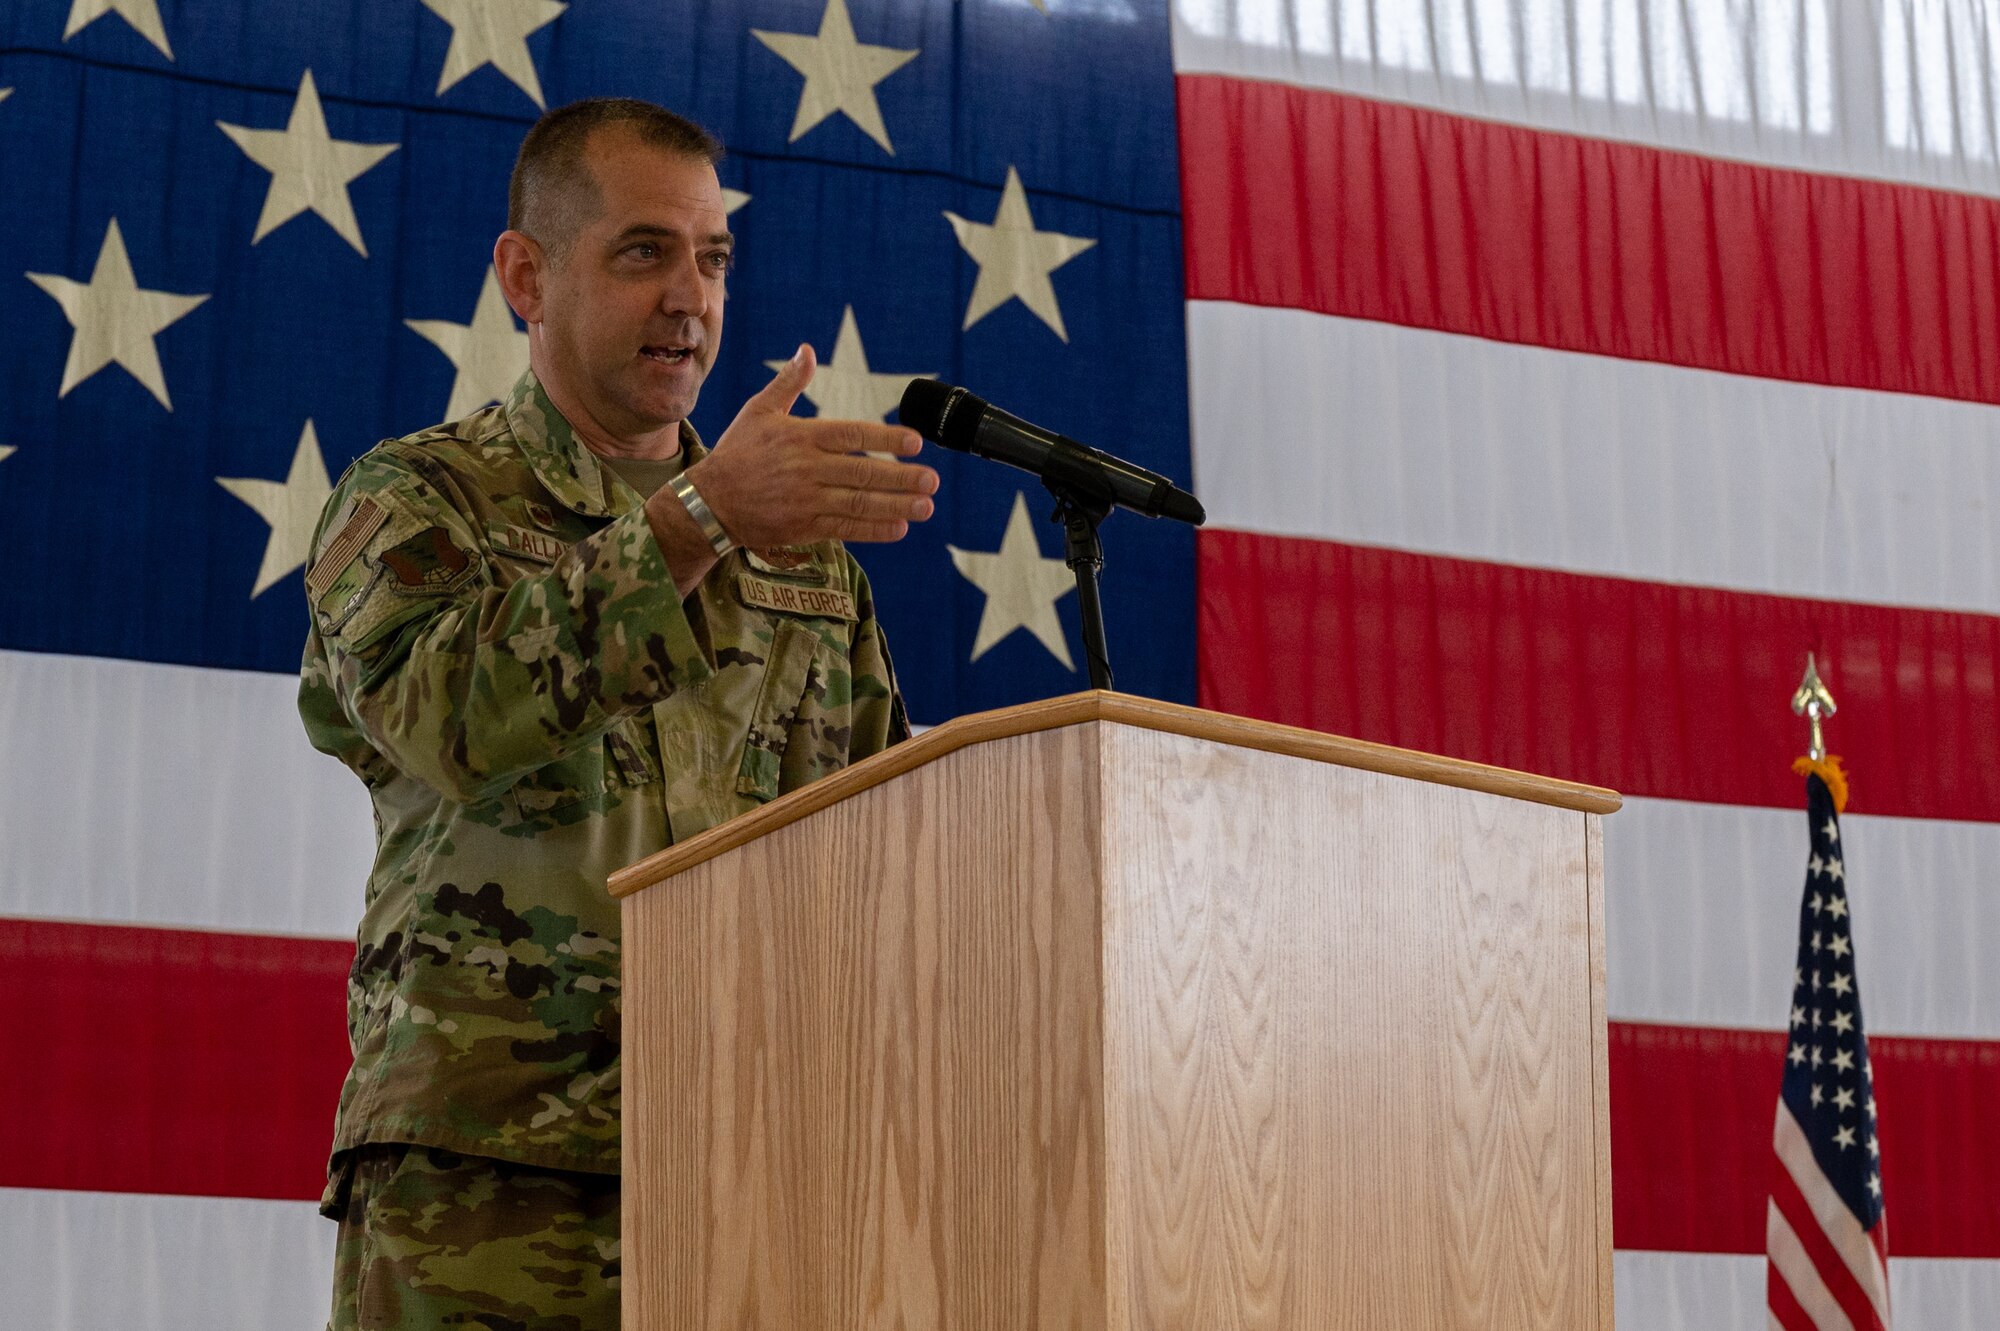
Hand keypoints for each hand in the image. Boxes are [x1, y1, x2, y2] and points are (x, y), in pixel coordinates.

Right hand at [687, 343, 939, 547]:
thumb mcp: (758, 410)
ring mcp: (806, 500)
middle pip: (863, 472)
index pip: (852, 434)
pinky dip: (874, 529)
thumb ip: (789, 382)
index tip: (916, 441)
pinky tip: (899, 527)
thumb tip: (807, 349)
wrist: (709, 502)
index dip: (886, 437)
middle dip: (901, 477)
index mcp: (801, 437)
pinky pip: (846, 528)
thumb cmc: (737, 453)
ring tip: (926, 506)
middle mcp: (807, 469)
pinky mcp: (804, 527)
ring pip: (859, 503)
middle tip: (932, 479)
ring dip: (896, 505)